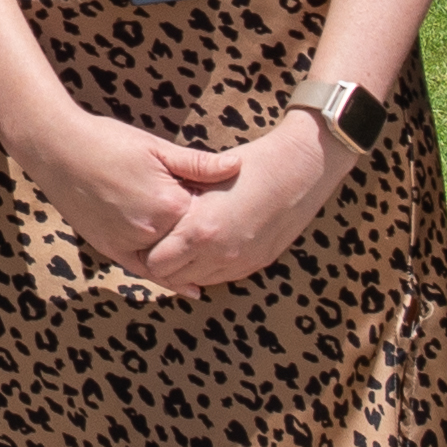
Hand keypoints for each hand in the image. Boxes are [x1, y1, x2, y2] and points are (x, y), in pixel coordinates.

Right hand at [29, 104, 245, 281]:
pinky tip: (189, 288)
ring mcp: (130, 244)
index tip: (231, 201)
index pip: (209, 216)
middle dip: (207, 235)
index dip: (219, 207)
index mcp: (169, 203)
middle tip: (230, 229)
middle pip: (193, 241)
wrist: (57, 149)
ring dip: (193, 261)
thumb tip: (237, 167)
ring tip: (218, 261)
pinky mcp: (111, 250)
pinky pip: (145, 271)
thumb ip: (197, 164)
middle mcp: (151, 230)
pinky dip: (168, 280)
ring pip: (172, 260)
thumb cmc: (107, 141)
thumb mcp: (156, 147)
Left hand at [134, 115, 349, 288]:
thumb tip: (150, 215)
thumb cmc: (249, 165)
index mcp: (200, 231)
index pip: (155, 263)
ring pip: (197, 281)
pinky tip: (211, 244)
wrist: (299, 169)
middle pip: (173, 278)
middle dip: (165, 261)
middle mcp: (219, 254)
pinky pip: (222, 277)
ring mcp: (240, 263)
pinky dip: (211, 266)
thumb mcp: (204, 180)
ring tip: (187, 241)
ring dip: (189, 266)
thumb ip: (176, 203)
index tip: (150, 234)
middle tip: (164, 239)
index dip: (147, 250)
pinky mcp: (257, 264)